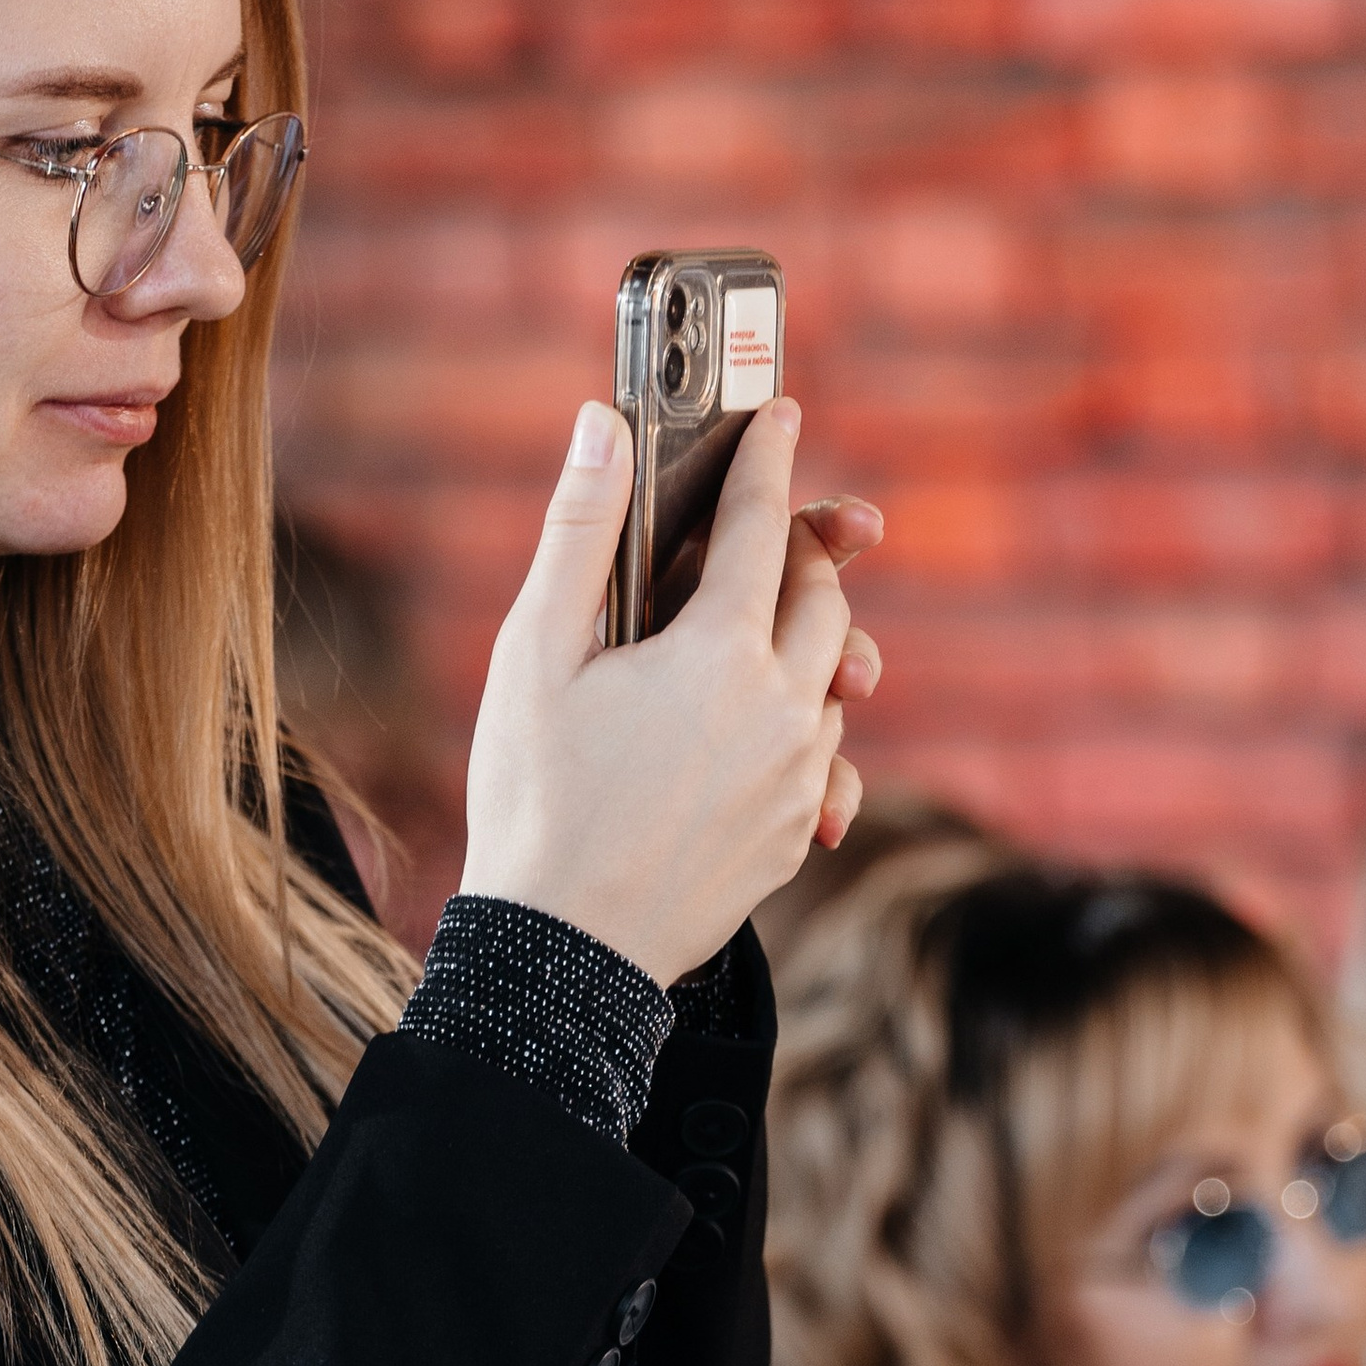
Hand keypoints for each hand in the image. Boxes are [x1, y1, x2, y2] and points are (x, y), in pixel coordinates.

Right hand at [459, 395, 882, 985]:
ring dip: (807, 641)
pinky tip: (769, 732)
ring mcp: (799, 778)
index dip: (768, 459)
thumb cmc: (534, 799)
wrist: (564, 951)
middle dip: (801, 548)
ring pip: (832, 678)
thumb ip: (577, 532)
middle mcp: (783, 709)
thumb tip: (603, 424)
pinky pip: (827, 758)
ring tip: (758, 634)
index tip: (781, 413)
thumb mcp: (535, 656)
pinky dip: (806, 727)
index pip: (761, 526)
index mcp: (719, 653)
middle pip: (821, 598)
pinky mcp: (797, 833)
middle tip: (770, 527)